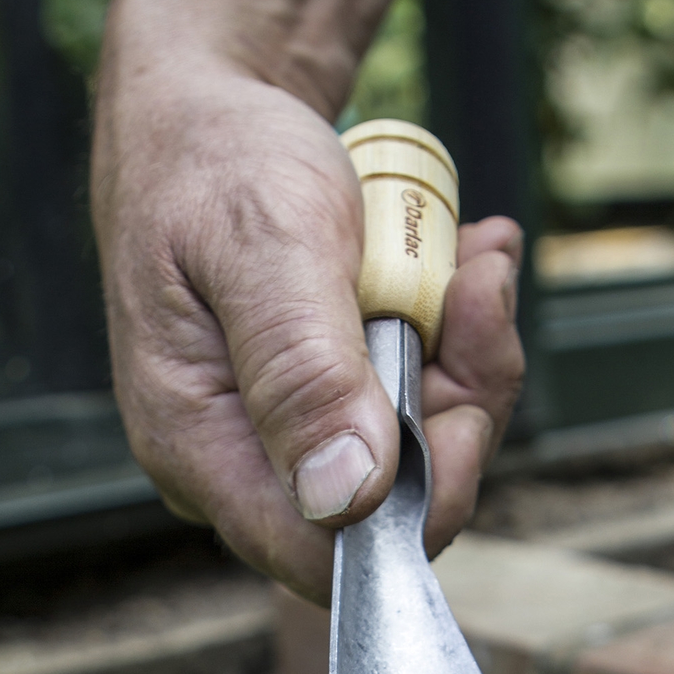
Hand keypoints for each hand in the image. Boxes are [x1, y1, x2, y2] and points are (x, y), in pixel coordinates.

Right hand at [91, 0, 524, 603]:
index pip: (325, 555)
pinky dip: (454, 342)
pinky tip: (458, 270)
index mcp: (199, 449)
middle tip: (474, 286)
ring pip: (421, 458)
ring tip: (471, 260)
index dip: (418, 500)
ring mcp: (286, 445)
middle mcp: (242, 467)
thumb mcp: (262, 242)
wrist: (204, 118)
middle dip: (458, 402)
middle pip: (391, 509)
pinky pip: (417, 411)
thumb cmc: (213, 163)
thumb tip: (344, 495)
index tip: (459, 391)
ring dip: (466, 357)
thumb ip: (302, 370)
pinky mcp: (325, 415)